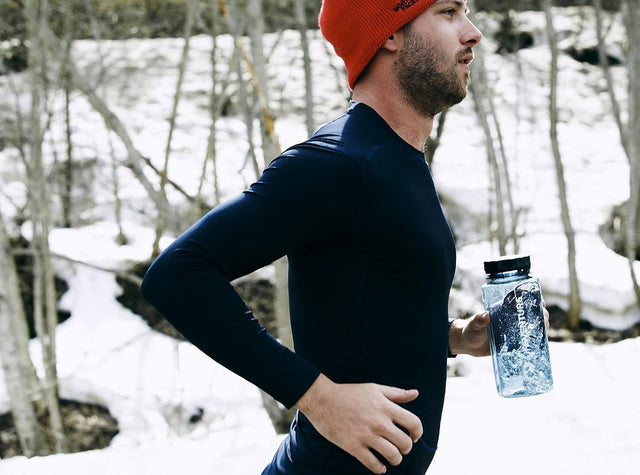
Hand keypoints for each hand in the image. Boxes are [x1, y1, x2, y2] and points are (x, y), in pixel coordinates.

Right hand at [295, 374, 422, 473]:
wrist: (322, 399)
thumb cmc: (349, 393)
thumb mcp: (374, 389)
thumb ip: (396, 393)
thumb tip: (416, 393)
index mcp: (385, 407)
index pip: (414, 423)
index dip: (418, 432)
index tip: (414, 436)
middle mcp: (379, 422)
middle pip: (405, 443)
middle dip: (406, 448)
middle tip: (401, 447)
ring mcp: (366, 435)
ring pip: (393, 456)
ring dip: (395, 459)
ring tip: (392, 457)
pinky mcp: (354, 447)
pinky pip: (374, 465)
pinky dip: (380, 469)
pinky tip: (380, 466)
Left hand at [449, 300, 550, 356]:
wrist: (469, 345)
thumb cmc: (471, 330)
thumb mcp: (474, 324)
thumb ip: (479, 320)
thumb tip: (485, 315)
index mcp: (504, 311)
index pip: (522, 302)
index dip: (534, 300)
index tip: (542, 302)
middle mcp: (511, 320)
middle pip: (531, 314)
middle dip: (541, 314)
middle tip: (544, 318)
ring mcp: (514, 331)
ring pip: (532, 327)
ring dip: (541, 326)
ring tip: (545, 328)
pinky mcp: (514, 343)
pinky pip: (527, 341)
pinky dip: (535, 341)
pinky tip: (541, 342)